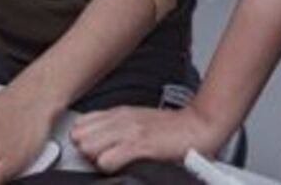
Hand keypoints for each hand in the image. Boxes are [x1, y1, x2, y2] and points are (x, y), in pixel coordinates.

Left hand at [71, 104, 222, 172]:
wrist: (199, 126)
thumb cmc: (172, 128)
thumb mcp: (139, 120)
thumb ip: (117, 127)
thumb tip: (95, 141)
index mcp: (120, 113)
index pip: (81, 124)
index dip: (82, 139)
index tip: (90, 148)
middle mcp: (121, 120)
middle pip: (80, 137)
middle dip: (86, 150)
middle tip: (101, 156)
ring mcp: (130, 132)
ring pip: (89, 148)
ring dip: (96, 158)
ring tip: (112, 161)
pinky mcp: (140, 146)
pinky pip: (107, 161)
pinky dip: (109, 167)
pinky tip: (121, 167)